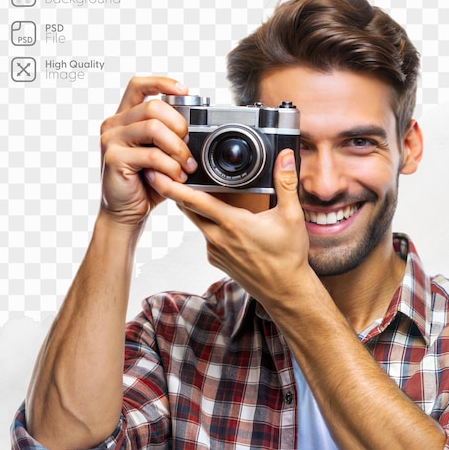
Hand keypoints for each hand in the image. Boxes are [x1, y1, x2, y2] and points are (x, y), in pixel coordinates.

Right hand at [98, 76, 196, 228]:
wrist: (127, 213)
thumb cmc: (147, 184)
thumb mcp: (162, 155)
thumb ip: (171, 137)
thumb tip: (197, 125)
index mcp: (125, 118)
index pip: (139, 85)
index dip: (162, 83)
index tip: (185, 91)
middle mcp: (114, 124)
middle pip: (153, 107)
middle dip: (180, 127)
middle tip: (189, 150)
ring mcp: (111, 140)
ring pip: (153, 128)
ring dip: (178, 149)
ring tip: (187, 167)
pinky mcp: (113, 159)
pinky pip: (151, 155)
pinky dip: (170, 166)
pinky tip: (176, 177)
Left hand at [146, 149, 314, 303]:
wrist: (285, 291)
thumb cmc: (288, 257)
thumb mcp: (292, 217)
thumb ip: (286, 183)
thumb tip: (285, 158)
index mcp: (233, 224)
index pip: (194, 200)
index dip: (172, 186)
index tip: (156, 173)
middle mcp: (218, 238)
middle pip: (187, 208)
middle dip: (177, 190)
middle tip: (169, 171)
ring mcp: (215, 251)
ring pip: (198, 222)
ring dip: (196, 207)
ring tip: (201, 191)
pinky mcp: (216, 260)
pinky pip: (207, 236)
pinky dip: (210, 225)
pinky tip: (225, 221)